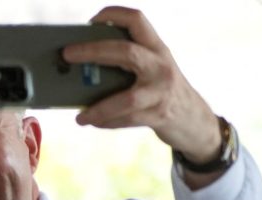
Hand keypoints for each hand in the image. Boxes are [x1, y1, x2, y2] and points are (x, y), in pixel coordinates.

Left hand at [62, 7, 219, 163]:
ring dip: (99, 108)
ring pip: (126, 98)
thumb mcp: (152, 68)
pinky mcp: (158, 115)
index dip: (113, 14)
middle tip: (67, 54)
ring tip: (80, 117)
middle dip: (93, 51)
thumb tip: (82, 68)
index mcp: (157, 48)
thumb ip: (128, 63)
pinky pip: (127, 119)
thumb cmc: (161, 90)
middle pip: (126, 52)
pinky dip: (107, 122)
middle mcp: (161, 65)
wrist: (194, 118)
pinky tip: (94, 122)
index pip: (137, 20)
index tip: (91, 21)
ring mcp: (161, 91)